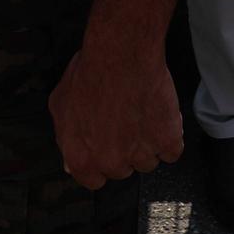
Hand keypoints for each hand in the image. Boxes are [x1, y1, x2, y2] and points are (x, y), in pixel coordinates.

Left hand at [49, 40, 183, 189]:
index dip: (100, 161)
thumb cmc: (92, 73)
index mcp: (82, 158)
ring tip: (141, 113)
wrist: (122, 54)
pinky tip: (159, 116)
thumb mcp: (60, 104)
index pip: (93, 180)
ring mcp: (141, 155)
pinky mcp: (167, 142)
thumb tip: (69, 159)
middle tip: (123, 122)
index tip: (105, 148)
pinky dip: (170, 135)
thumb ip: (64, 137)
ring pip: (148, 161)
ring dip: (147, 143)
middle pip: (122, 170)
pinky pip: (172, 151)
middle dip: (123, 150)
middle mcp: (111, 162)